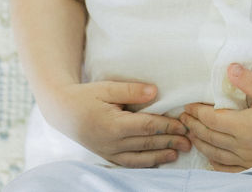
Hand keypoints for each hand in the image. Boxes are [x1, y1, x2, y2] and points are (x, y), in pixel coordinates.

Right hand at [42, 81, 191, 167]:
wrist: (62, 111)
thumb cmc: (86, 96)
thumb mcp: (107, 87)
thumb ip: (131, 90)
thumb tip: (155, 92)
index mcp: (114, 125)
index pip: (147, 127)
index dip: (167, 126)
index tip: (183, 124)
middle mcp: (112, 142)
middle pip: (147, 143)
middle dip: (169, 142)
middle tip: (189, 141)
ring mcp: (108, 152)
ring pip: (139, 157)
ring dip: (160, 156)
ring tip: (177, 153)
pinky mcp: (106, 155)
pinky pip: (128, 163)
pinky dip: (144, 164)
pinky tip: (156, 161)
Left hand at [179, 64, 251, 171]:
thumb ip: (249, 81)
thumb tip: (230, 69)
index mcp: (242, 125)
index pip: (211, 119)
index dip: (196, 113)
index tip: (187, 106)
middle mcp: (240, 144)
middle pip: (208, 136)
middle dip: (193, 126)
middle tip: (183, 118)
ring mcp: (245, 157)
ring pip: (214, 153)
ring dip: (200, 143)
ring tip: (190, 134)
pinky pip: (227, 168)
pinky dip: (214, 163)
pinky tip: (209, 158)